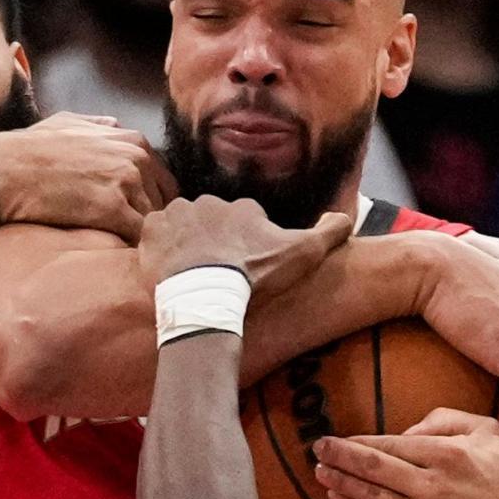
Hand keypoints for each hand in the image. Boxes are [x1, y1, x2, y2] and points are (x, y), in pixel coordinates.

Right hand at [0, 112, 177, 241]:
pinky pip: (138, 237)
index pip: (165, 182)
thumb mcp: (66, 123)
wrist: (2, 171)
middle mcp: (137, 159)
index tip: (136, 222)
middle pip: (165, 204)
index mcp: (133, 141)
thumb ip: (97, 124)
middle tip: (132, 243)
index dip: (152, 204)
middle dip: (151, 224)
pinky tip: (117, 257)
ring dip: (142, 240)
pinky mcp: (113, 210)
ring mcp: (127, 183)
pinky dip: (132, 249)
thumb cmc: (28, 149)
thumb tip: (113, 123)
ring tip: (127, 255)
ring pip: (154, 222)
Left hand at [137, 195, 352, 296]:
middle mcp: (208, 202)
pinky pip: (154, 233)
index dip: (245, 243)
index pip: (243, 219)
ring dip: (186, 242)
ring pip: (182, 225)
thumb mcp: (303, 256)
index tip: (244, 265)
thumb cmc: (255, 276)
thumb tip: (347, 218)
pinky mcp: (151, 231)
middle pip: (211, 220)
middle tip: (215, 270)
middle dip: (213, 240)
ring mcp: (176, 215)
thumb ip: (329, 233)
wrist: (208, 296)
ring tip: (191, 272)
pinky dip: (159, 247)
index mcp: (241, 207)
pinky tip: (168, 268)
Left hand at [312, 408, 498, 498]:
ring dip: (339, 483)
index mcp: (450, 455)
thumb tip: (402, 432)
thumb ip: (447, 418)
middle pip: (372, 469)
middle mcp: (436, 488)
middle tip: (316, 449)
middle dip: (338, 456)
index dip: (356, 442)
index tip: (332, 438)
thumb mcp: (489, 434)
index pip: (390, 445)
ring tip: (320, 472)